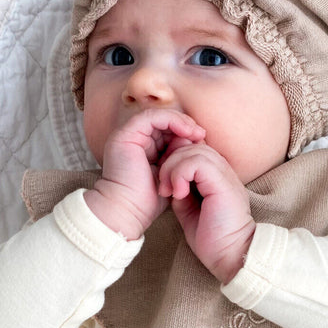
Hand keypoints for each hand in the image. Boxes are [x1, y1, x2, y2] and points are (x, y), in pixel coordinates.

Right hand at [84, 109, 204, 238]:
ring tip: (196, 133)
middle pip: (164, 122)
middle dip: (185, 126)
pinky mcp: (125, 134)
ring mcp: (128, 136)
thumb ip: (179, 158)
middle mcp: (134, 140)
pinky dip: (171, 120)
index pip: (167, 132)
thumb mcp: (171, 174)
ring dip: (180, 122)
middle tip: (202, 135)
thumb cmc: (149, 201)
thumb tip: (196, 141)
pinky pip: (151, 117)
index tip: (203, 142)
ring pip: (159, 117)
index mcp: (144, 149)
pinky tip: (186, 131)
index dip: (186, 133)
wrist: (128, 211)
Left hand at [158, 142, 254, 283]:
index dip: (174, 161)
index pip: (193, 150)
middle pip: (190, 146)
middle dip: (169, 162)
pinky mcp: (222, 182)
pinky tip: (178, 193)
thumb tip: (169, 183)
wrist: (230, 254)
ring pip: (192, 150)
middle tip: (163, 188)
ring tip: (168, 191)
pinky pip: (197, 162)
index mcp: (215, 175)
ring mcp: (224, 174)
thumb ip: (181, 193)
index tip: (164, 184)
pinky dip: (180, 174)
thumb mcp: (189, 211)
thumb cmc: (212, 238)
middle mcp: (222, 170)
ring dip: (172, 169)